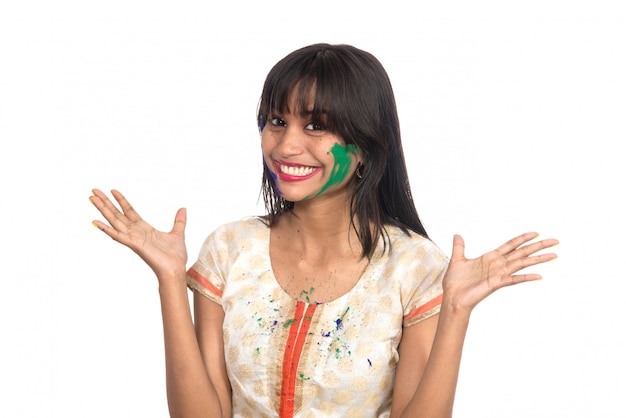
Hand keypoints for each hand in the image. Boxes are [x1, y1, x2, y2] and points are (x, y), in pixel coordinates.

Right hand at [89, 189, 187, 279]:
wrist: (175, 270)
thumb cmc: (175, 257)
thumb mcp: (178, 233)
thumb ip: (179, 221)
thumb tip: (183, 209)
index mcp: (144, 229)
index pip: (129, 211)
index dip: (121, 201)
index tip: (113, 190)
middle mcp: (135, 232)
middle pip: (117, 214)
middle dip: (106, 202)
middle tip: (94, 191)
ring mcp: (133, 238)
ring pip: (114, 221)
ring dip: (103, 210)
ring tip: (92, 199)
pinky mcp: (134, 245)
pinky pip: (118, 236)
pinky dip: (107, 229)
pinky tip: (96, 222)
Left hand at [442, 232, 557, 312]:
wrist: (452, 297)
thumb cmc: (455, 282)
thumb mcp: (457, 260)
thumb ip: (459, 247)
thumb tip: (457, 235)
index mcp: (490, 258)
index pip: (510, 245)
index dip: (522, 238)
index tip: (535, 233)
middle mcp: (498, 265)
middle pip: (522, 252)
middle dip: (538, 246)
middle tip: (554, 241)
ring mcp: (499, 274)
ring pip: (522, 263)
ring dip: (537, 259)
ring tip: (553, 255)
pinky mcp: (496, 283)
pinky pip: (513, 279)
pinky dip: (525, 277)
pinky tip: (538, 276)